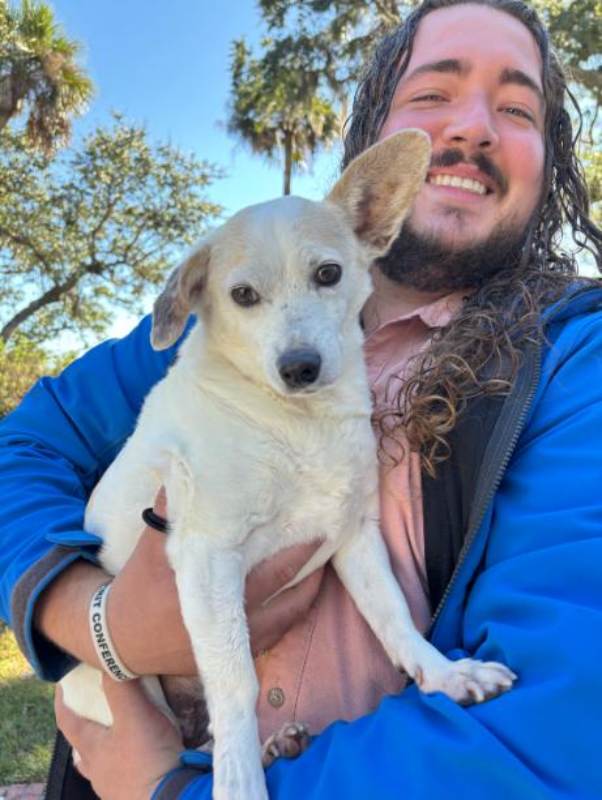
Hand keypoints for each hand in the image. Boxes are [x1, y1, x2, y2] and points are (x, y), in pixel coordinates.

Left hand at [55, 676, 181, 799]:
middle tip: (92, 711)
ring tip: (118, 735)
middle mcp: (99, 771)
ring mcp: (115, 787)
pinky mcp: (135, 794)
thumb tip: (109, 659)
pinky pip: (126, 774)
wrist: (173, 799)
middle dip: (85, 728)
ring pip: (103, 764)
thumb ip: (120, 686)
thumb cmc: (146, 758)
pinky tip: (142, 756)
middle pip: (83, 748)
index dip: (62, 702)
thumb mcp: (134, 714)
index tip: (62, 685)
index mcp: (92, 749)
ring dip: (107, 748)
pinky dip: (129, 761)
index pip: (67, 723)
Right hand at [109, 489, 323, 674]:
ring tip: (323, 563)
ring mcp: (237, 645)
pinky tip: (304, 588)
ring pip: (290, 616)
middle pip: (287, 594)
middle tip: (329, 541)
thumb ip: (169, 508)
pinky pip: (280, 631)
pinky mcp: (239, 656)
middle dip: (311, 568)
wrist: (124, 640)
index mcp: (209, 595)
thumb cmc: (141, 585)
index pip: (267, 573)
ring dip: (309, 590)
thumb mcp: (152, 544)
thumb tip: (183, 465)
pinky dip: (295, 609)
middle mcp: (229, 625)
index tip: (318, 533)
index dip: (297, 554)